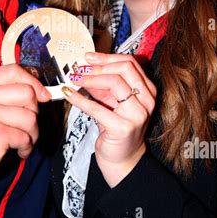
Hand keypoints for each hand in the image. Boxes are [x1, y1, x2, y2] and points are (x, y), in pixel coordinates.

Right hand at [0, 64, 50, 190]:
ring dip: (33, 134)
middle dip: (35, 113)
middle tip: (28, 127)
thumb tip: (38, 91)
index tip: (43, 96)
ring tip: (23, 142)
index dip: (34, 82)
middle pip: (27, 93)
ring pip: (30, 117)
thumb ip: (3, 95)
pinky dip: (26, 148)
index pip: (13, 71)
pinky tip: (18, 151)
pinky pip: (25, 137)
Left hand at [64, 52, 155, 186]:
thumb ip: (103, 85)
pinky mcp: (123, 128)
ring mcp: (137, 114)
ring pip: (114, 83)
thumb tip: (85, 68)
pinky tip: (69, 94)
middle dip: (98, 67)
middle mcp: (147, 101)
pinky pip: (97, 107)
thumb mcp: (113, 102)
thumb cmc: (117, 129)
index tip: (88, 58)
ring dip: (90, 79)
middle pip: (124, 69)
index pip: (130, 63)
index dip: (107, 57)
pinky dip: (80, 99)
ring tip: (73, 79)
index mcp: (147, 90)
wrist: (123, 160)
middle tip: (79, 69)